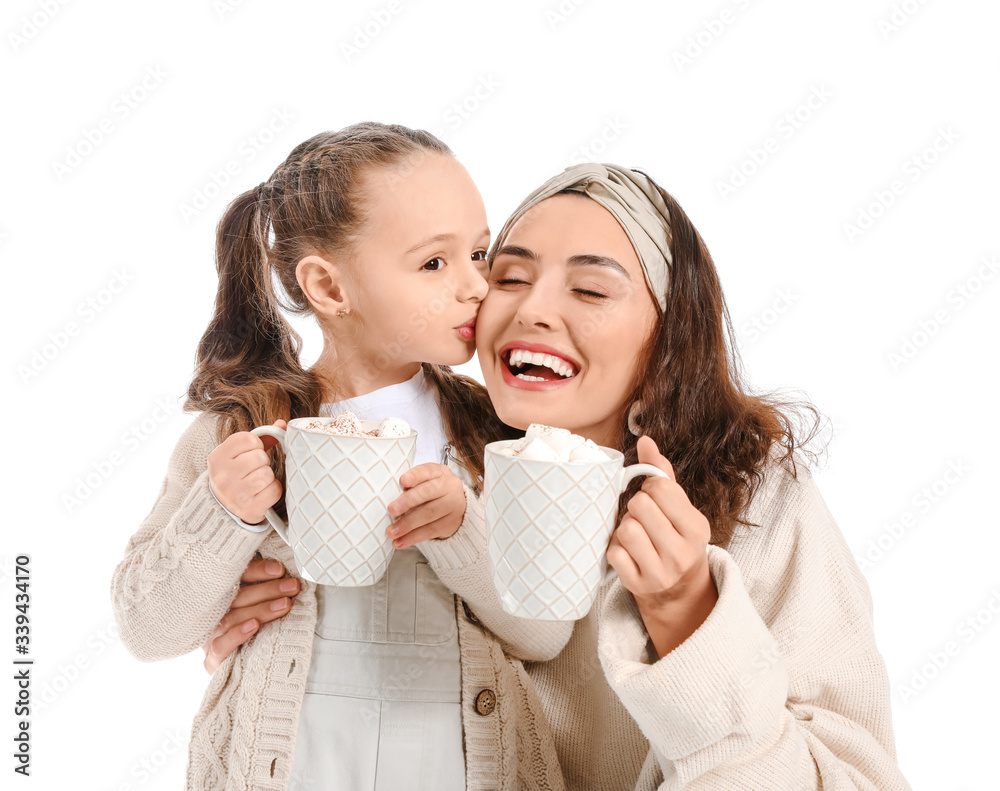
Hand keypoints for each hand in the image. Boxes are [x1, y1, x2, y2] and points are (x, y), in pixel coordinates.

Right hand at [201, 558, 299, 673]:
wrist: (247, 674)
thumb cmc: (258, 632)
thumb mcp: (263, 607)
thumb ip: (268, 591)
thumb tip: (288, 574)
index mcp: (225, 597)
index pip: (238, 577)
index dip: (258, 571)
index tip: (281, 569)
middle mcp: (215, 614)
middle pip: (238, 596)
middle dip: (269, 589)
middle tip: (292, 587)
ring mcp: (212, 636)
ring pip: (234, 617)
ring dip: (261, 610)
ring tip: (285, 605)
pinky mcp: (213, 659)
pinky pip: (221, 646)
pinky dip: (237, 634)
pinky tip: (254, 625)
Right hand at [207, 419, 286, 523]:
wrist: (223, 507)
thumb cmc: (235, 474)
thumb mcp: (238, 454)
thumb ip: (260, 438)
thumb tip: (282, 424)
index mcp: (217, 457)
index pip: (249, 439)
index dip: (256, 445)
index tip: (249, 453)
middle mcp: (223, 475)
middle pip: (259, 457)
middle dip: (262, 461)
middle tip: (254, 469)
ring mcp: (235, 493)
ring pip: (267, 474)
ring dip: (268, 476)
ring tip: (257, 481)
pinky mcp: (249, 508)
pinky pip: (274, 490)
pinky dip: (273, 490)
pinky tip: (262, 492)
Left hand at [385, 463, 466, 548]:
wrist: (457, 505)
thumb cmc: (432, 490)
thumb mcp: (426, 480)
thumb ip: (412, 484)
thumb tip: (386, 494)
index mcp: (440, 473)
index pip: (427, 471)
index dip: (415, 476)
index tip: (402, 481)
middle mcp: (449, 487)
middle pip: (428, 493)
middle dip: (408, 501)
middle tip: (392, 509)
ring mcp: (453, 505)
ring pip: (429, 514)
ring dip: (408, 524)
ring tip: (392, 531)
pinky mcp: (451, 523)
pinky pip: (430, 531)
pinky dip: (413, 538)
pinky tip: (399, 542)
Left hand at [606, 436, 717, 656]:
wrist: (679, 590)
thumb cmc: (675, 537)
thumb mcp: (678, 507)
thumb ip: (661, 473)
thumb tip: (645, 440)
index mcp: (697, 528)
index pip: (660, 489)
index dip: (650, 490)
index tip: (655, 501)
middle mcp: (682, 553)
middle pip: (640, 506)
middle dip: (637, 508)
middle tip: (644, 519)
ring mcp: (661, 573)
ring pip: (626, 529)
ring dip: (625, 528)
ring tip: (636, 535)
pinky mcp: (638, 585)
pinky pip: (614, 552)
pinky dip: (615, 548)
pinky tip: (628, 552)